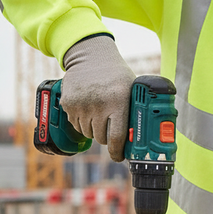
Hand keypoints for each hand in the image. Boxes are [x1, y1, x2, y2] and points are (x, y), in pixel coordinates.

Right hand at [60, 35, 135, 161]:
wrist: (91, 56)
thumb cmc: (116, 75)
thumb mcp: (131, 88)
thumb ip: (135, 110)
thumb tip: (144, 137)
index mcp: (118, 101)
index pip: (116, 137)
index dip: (117, 152)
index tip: (118, 157)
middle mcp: (98, 105)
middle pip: (100, 138)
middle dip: (106, 136)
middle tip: (109, 125)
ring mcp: (81, 105)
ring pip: (87, 133)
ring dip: (93, 129)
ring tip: (99, 113)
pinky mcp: (68, 104)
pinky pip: (75, 125)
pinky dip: (82, 122)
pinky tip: (88, 108)